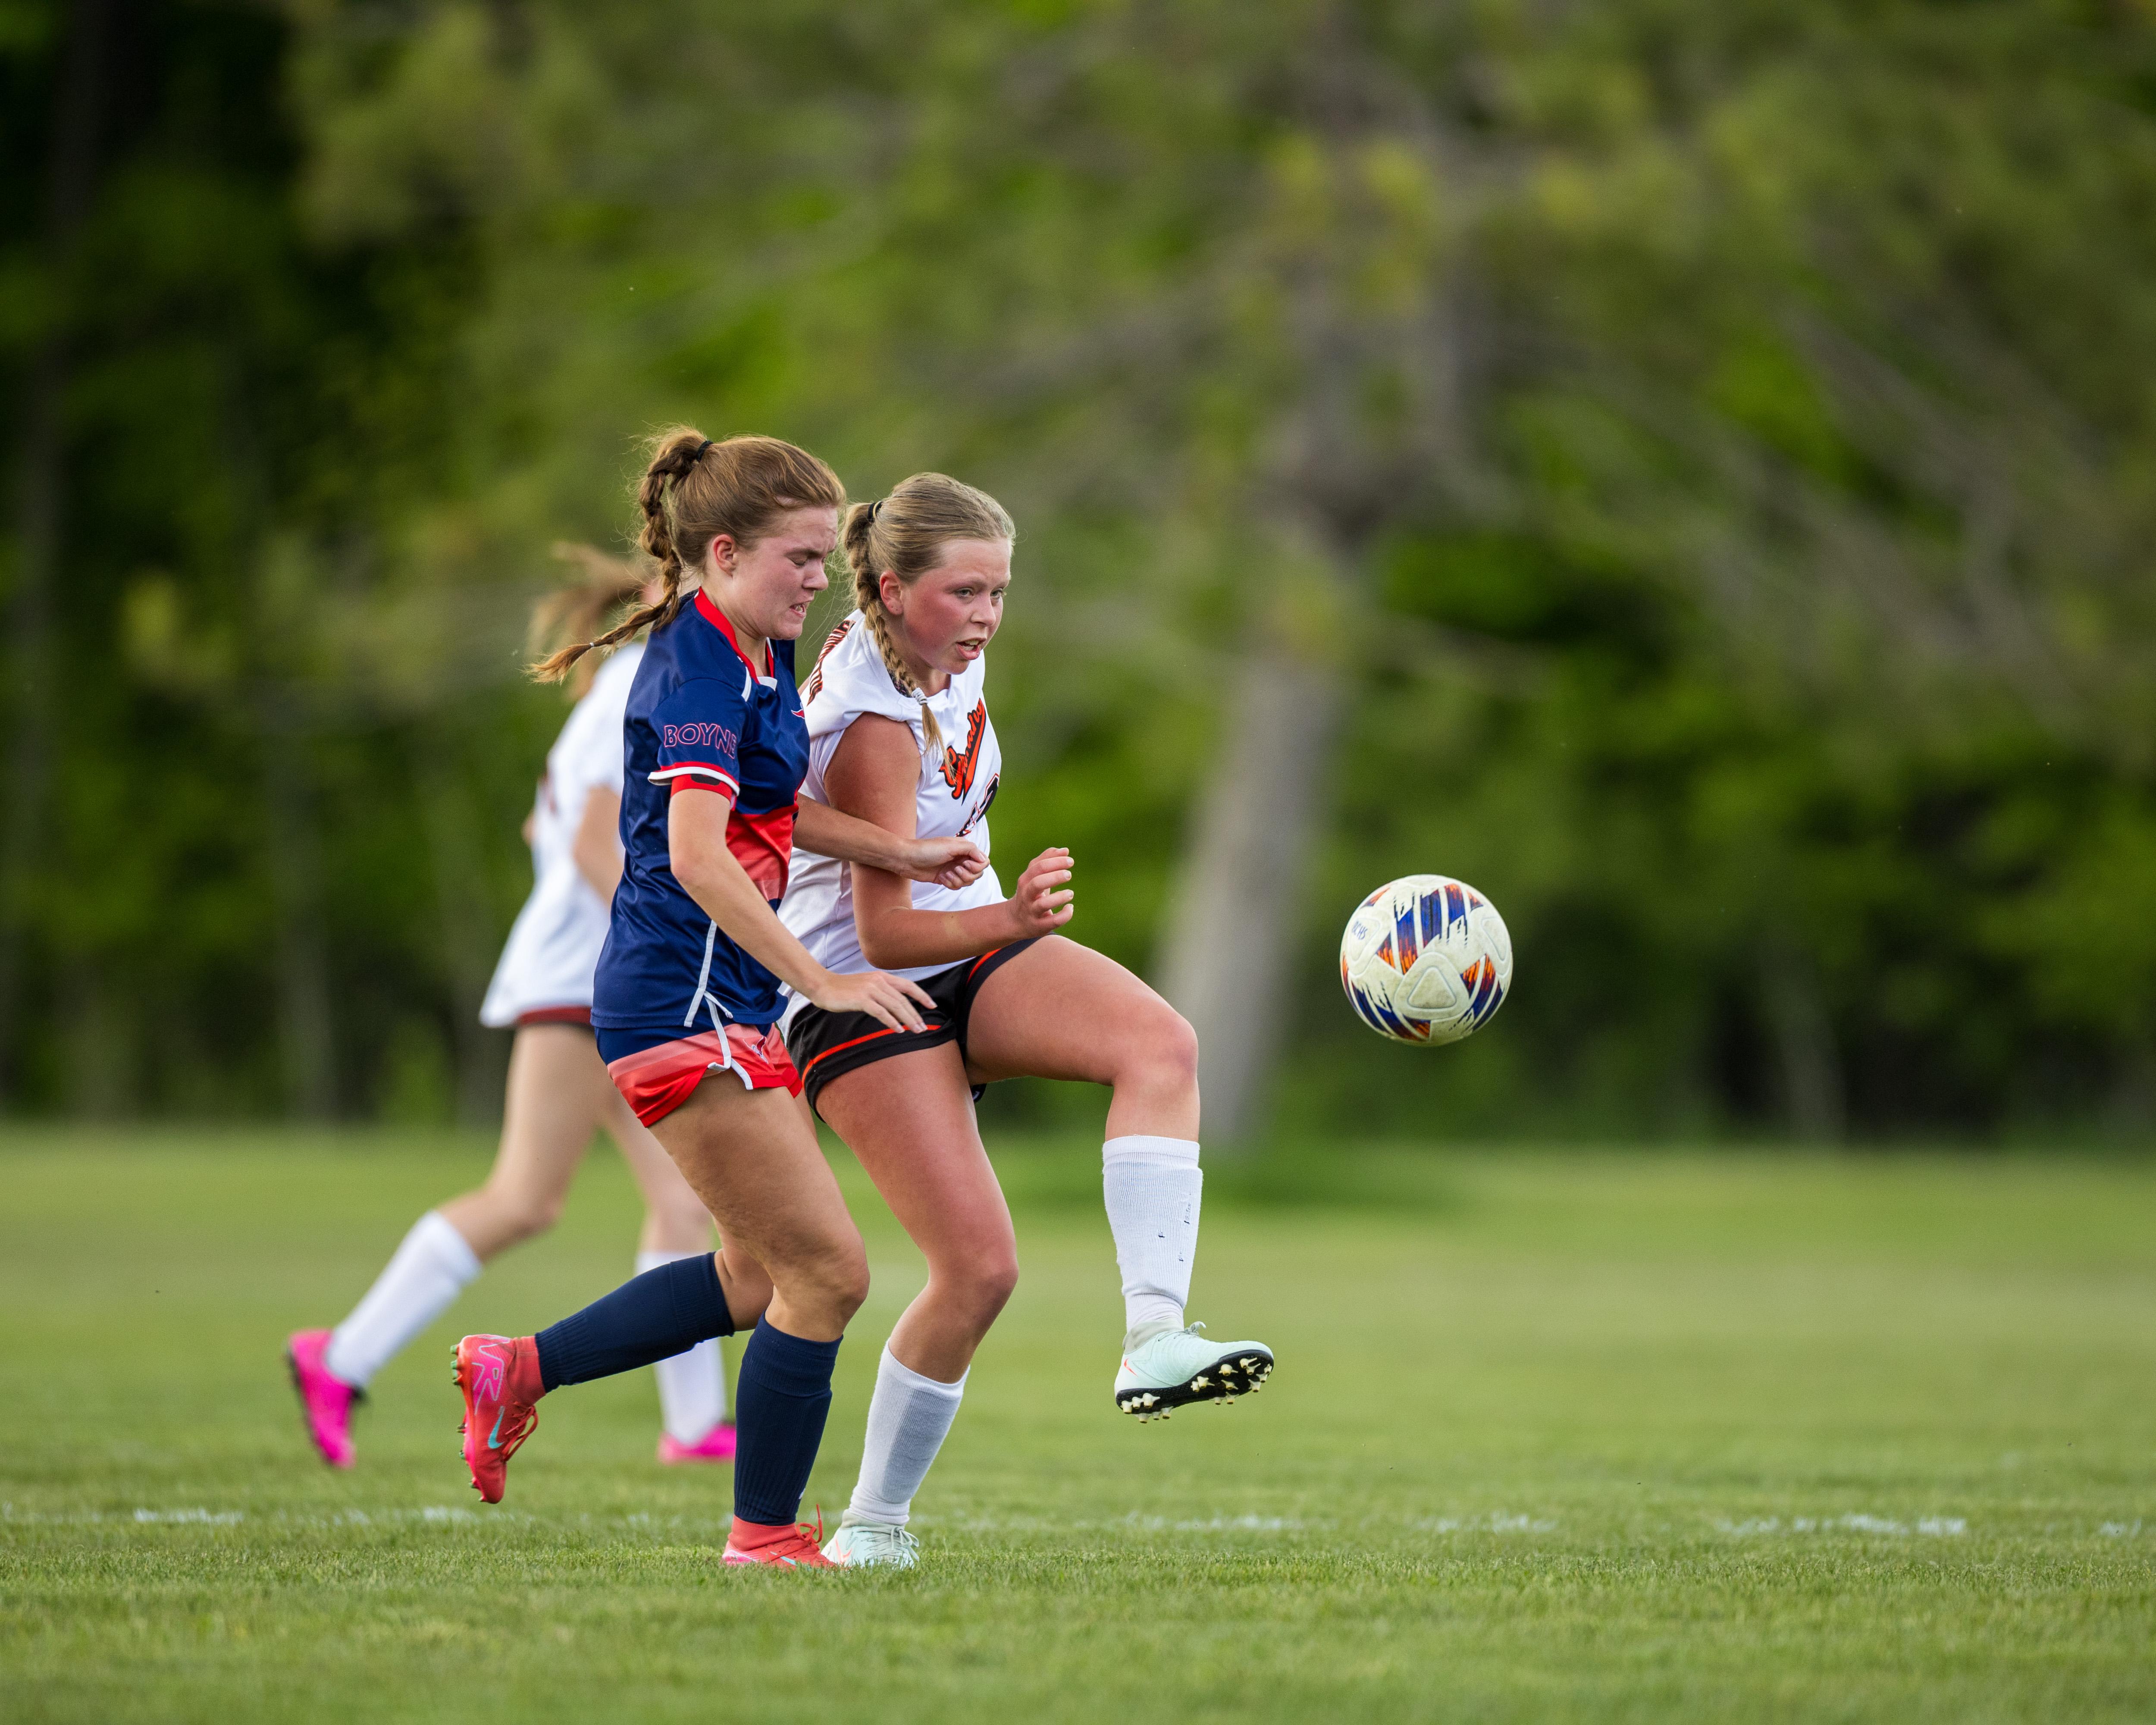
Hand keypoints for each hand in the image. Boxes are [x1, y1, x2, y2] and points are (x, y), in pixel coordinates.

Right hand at [807, 967, 936, 1032]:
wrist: (822, 986)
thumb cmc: (843, 989)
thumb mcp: (866, 986)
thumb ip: (881, 991)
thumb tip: (896, 1004)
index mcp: (882, 976)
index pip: (908, 985)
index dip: (922, 995)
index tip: (932, 1005)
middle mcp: (879, 980)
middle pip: (903, 999)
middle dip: (916, 1014)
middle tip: (924, 1027)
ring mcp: (870, 989)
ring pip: (895, 1006)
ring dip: (908, 1019)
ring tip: (916, 1030)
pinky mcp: (861, 999)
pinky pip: (881, 1012)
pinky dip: (892, 1021)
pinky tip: (899, 1029)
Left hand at [901, 835, 988, 890]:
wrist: (907, 860)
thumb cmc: (927, 850)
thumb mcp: (951, 845)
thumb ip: (970, 850)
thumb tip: (984, 859)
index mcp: (964, 849)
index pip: (983, 861)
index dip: (977, 866)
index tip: (964, 863)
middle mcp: (961, 859)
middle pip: (977, 873)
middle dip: (967, 875)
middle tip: (955, 869)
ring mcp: (953, 869)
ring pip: (967, 882)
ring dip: (958, 880)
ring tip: (946, 874)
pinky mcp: (946, 878)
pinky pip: (956, 886)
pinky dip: (950, 884)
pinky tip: (941, 878)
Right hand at [1006, 847, 1073, 937]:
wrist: (1015, 920)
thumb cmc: (1031, 893)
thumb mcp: (1034, 876)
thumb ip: (1048, 860)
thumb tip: (1065, 850)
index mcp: (1026, 880)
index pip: (1038, 867)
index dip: (1055, 862)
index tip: (1070, 861)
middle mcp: (1026, 895)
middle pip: (1037, 883)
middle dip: (1055, 877)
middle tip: (1069, 875)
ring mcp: (1032, 911)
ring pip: (1043, 904)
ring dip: (1059, 897)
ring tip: (1070, 893)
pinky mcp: (1039, 925)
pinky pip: (1052, 921)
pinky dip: (1064, 915)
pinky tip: (1070, 908)